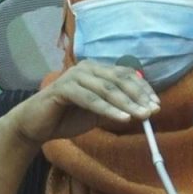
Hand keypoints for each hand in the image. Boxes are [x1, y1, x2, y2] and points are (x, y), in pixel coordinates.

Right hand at [3, 59, 160, 146]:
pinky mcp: (63, 89)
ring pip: (106, 88)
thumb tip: (144, 110)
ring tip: (141, 116)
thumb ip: (116, 107)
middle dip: (138, 96)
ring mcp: (74, 76)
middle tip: (152, 111)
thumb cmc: (66, 117)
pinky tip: (122, 118)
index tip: (157, 104)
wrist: (35, 126)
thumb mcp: (98, 113)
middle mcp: (86, 68)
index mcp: (96, 70)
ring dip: (126, 103)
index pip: (125, 75)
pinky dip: (107, 109)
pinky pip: (90, 99)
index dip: (143, 89)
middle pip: (119, 79)